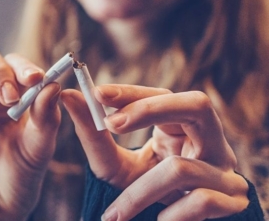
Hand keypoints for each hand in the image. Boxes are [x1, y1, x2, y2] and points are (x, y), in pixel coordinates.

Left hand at [61, 85, 249, 220]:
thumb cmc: (140, 193)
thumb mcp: (113, 165)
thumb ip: (94, 134)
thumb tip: (68, 96)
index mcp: (183, 128)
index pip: (164, 95)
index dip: (133, 92)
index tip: (97, 93)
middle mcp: (210, 142)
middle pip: (197, 105)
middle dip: (149, 111)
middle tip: (110, 124)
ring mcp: (225, 170)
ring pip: (182, 168)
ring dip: (139, 192)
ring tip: (115, 214)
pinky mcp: (232, 201)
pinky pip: (200, 201)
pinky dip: (170, 214)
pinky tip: (157, 220)